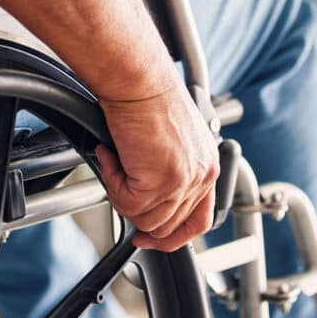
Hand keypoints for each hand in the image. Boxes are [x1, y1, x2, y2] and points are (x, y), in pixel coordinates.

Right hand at [95, 78, 219, 251]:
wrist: (139, 80)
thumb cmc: (148, 96)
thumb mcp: (172, 139)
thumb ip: (169, 169)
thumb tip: (145, 194)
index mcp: (206, 166)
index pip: (198, 219)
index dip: (172, 235)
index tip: (151, 237)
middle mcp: (201, 175)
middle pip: (168, 225)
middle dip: (138, 216)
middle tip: (119, 195)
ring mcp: (183, 181)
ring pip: (145, 219)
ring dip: (122, 196)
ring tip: (114, 164)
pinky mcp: (161, 181)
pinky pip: (127, 204)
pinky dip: (112, 183)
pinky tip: (110, 157)